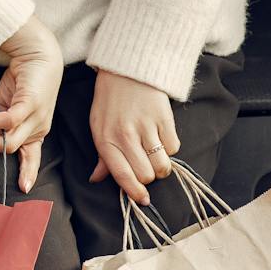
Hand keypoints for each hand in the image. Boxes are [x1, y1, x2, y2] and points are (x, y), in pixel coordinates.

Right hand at [0, 16, 60, 194]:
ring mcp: (37, 117)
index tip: (24, 186)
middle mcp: (38, 128)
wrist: (38, 54)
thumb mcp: (8, 105)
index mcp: (35, 131)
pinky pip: (8, 120)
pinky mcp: (31, 104)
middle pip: (11, 149)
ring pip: (9, 140)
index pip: (32, 156)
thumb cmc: (24, 80)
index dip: (27, 172)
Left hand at [87, 69, 180, 205]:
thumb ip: (102, 155)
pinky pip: (174, 148)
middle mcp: (125, 135)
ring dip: (161, 165)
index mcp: (105, 139)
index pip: (122, 176)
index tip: (143, 200)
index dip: (134, 193)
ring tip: (155, 154)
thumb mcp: (98, 125)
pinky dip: (170, 148)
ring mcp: (146, 127)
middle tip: (146, 165)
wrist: (127, 69)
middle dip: (148, 176)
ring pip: (162, 166)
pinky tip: (161, 137)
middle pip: (146, 176)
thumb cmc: (110, 100)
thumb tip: (97, 179)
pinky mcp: (164, 118)